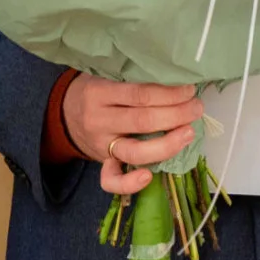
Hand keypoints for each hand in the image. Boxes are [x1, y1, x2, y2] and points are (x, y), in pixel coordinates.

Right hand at [65, 79, 204, 197]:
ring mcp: (100, 145)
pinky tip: (148, 176)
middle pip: (142, 121)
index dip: (169, 93)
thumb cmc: (97, 90)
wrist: (63, 112)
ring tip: (189, 133)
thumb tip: (178, 78)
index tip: (189, 90)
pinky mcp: (101, 163)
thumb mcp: (107, 75)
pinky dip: (130, 183)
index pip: (140, 94)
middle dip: (176, 115)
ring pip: (134, 151)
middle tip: (196, 108)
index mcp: (100, 92)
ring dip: (167, 145)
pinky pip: (111, 180)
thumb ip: (134, 77)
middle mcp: (98, 119)